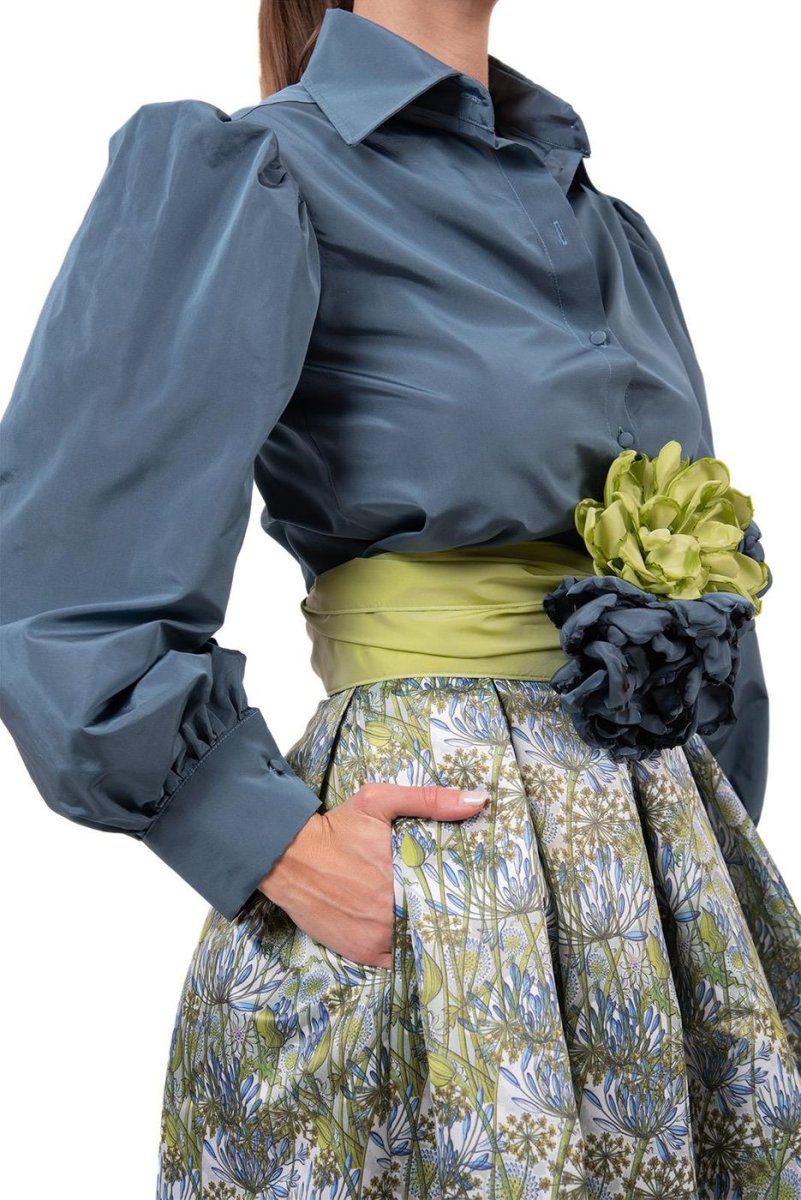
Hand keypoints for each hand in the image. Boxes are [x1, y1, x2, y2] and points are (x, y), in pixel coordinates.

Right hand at [257, 782, 488, 967]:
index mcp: (406, 878)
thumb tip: (478, 800)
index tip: (472, 894)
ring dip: (425, 935)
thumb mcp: (380, 802)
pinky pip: (396, 960)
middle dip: (444, 916)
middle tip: (456, 909)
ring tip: (436, 924)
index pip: (452, 896)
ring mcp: (379, 938)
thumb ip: (430, 800)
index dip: (463, 897)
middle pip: (435, 921)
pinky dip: (404, 952)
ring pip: (417, 943)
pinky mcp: (362, 953)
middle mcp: (395, 914)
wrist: (289, 858)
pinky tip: (410, 939)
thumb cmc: (337, 828)